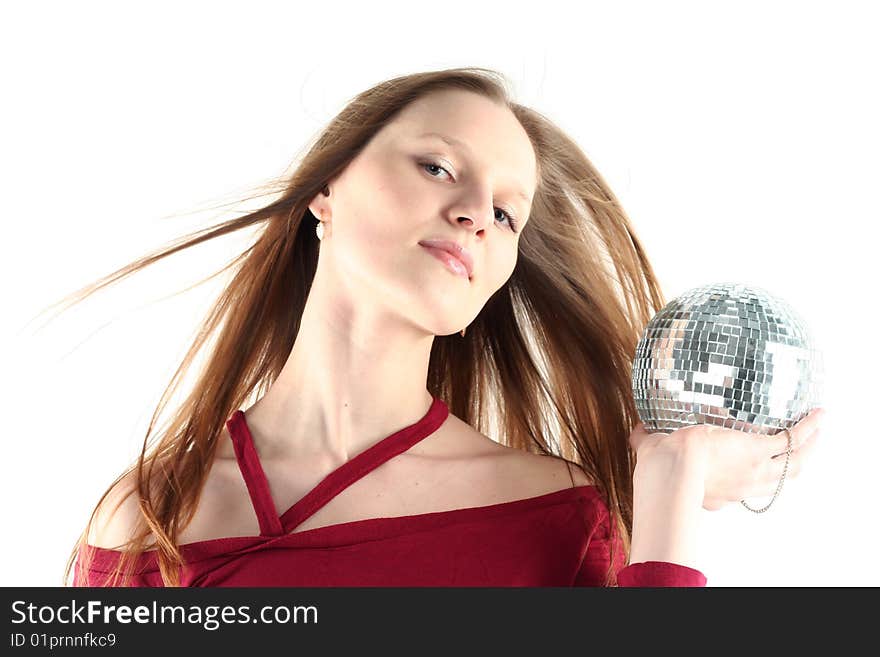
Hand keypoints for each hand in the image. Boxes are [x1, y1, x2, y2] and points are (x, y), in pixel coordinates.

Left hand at [628, 408, 825, 510]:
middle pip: (773, 480)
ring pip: (793, 465)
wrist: (673, 469)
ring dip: (809, 449)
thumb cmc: (658, 466)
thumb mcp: (652, 450)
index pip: (730, 489)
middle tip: (798, 454)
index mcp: (712, 491)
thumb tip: (638, 428)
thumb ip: (644, 439)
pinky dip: (809, 428)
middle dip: (787, 467)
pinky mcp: (760, 452)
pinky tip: (819, 414)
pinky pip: (792, 440)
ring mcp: (753, 471)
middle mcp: (738, 486)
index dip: (734, 479)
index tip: (733, 467)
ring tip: (818, 433)